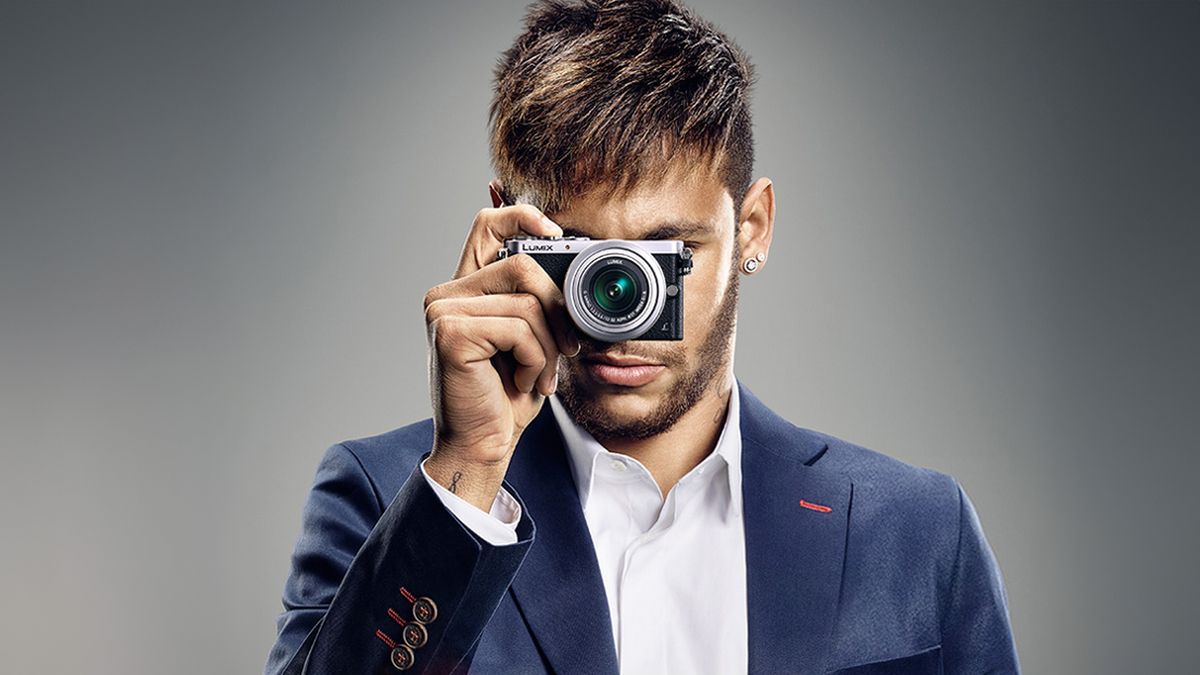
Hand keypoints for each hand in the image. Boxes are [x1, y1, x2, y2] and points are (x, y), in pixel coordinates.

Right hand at [421, 200, 579, 511]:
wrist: (483, 445)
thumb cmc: (506, 396)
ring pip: (528, 302)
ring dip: (549, 346)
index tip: (554, 230)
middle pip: (524, 267)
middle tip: (567, 349)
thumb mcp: (530, 340)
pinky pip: (520, 329)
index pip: (487, 226)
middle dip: (558, 309)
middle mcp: (446, 295)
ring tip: (538, 376)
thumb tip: (576, 268)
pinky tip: (523, 382)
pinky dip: (536, 360)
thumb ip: (537, 302)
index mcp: (464, 290)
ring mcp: (443, 311)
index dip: (522, 215)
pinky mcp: (451, 334)